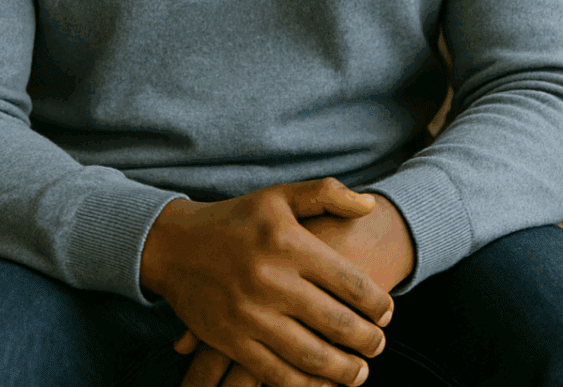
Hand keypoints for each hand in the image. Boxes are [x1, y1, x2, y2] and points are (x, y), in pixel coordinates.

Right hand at [143, 177, 392, 386]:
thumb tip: (371, 205)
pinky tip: (322, 383)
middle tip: (379, 345)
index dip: (377, 303)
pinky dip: (305, 384)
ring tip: (360, 372)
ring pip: (312, 355)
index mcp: (289, 243)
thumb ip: (327, 194)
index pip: (350, 282)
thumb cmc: (236, 218)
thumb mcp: (279, 195)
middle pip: (337, 323)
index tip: (387, 312)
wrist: (175, 245)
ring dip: (344, 370)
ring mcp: (251, 314)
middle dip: (368, 340)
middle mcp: (272, 280)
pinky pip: (277, 373)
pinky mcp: (232, 339)